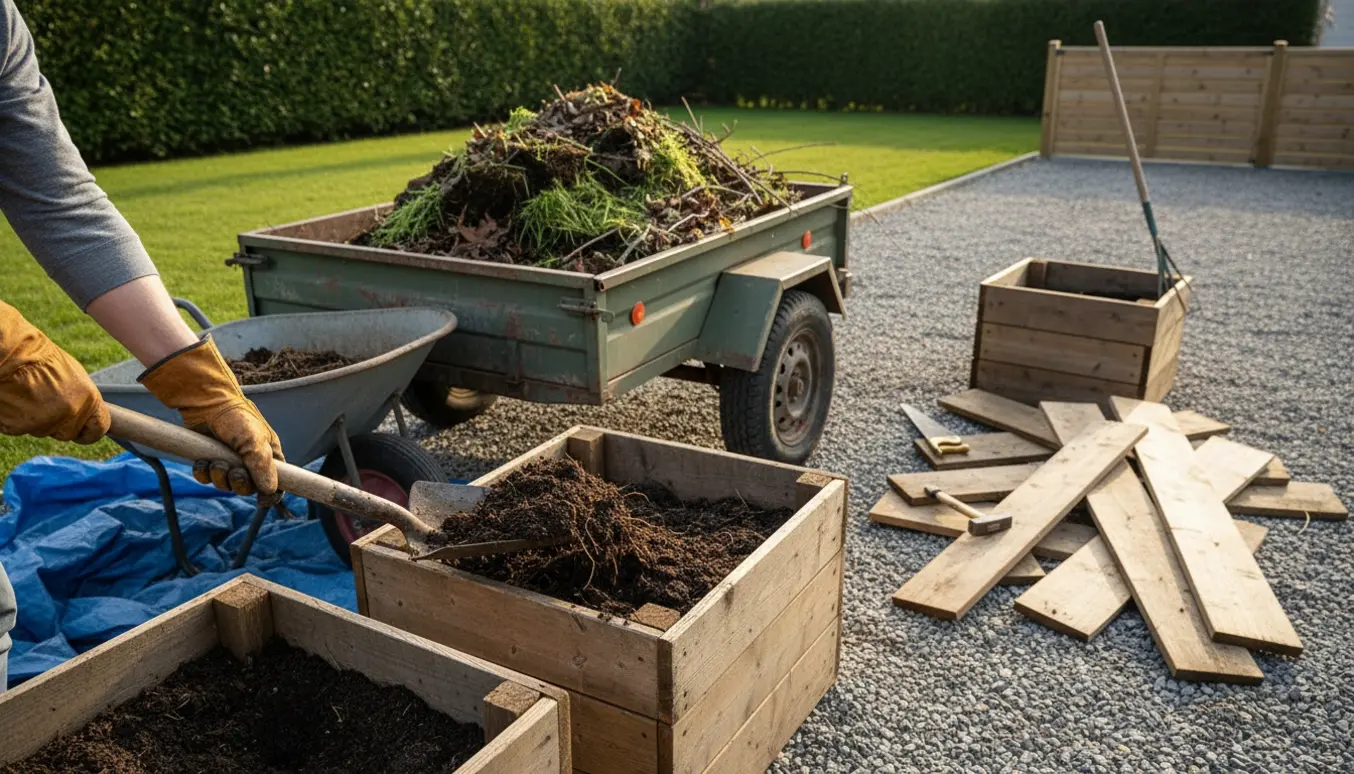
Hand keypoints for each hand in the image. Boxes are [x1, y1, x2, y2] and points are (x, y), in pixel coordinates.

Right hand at [0, 302, 109, 443]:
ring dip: (37, 419)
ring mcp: (44, 423)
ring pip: (43, 431)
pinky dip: (17, 418)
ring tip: (27, 394)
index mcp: (88, 399)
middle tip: (46, 403)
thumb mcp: (72, 375)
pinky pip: (21, 429)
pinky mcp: (19, 427)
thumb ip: (80, 398)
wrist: (9, 355)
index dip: (90, 432)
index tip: (84, 431)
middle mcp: (70, 414)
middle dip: (59, 424)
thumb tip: (83, 411)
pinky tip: (15, 400)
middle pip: (68, 433)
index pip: (98, 428)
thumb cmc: (40, 358)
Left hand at [139, 335, 283, 496]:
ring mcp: (228, 462)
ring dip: (219, 477)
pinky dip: (204, 473)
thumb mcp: (255, 441)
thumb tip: (270, 491)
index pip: (276, 483)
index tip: (262, 500)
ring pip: (225, 486)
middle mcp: (250, 461)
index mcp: (269, 456)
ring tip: (216, 460)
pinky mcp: (209, 461)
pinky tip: (203, 460)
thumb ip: (263, 467)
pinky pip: (206, 480)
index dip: (271, 495)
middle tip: (234, 471)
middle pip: (248, 489)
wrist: (206, 404)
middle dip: (239, 483)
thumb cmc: (237, 418)